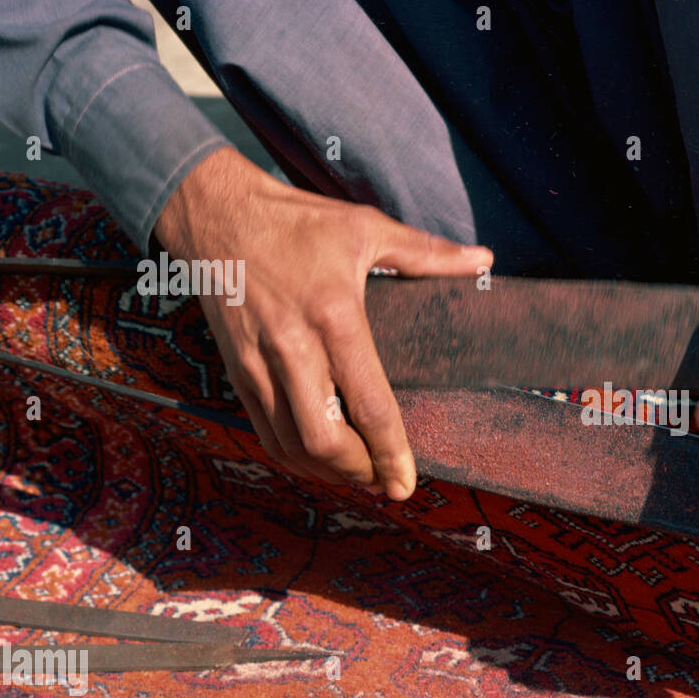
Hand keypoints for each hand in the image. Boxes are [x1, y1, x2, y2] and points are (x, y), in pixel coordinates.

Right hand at [153, 148, 491, 498]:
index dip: (391, 451)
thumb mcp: (366, 227)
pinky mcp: (237, 372)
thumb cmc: (295, 222)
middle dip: (359, 471)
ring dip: (327, 471)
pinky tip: (320, 459)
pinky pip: (264, 433)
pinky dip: (294, 456)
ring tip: (359, 474)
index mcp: (335, 317)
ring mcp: (259, 364)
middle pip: (324, 440)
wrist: (214, 214)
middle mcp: (294, 348)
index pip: (368, 402)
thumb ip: (428, 253)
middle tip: (385, 480)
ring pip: (291, 445)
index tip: (407, 483)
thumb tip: (483, 259)